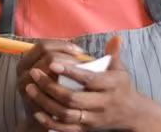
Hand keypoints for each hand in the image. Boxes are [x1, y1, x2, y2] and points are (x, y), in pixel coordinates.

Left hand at [25, 36, 145, 130]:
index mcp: (111, 86)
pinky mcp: (86, 128)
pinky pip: (66, 128)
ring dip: (46, 102)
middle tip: (34, 73)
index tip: (52, 63)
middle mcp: (102, 104)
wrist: (130, 113)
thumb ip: (114, 53)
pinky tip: (37, 111)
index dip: (71, 72)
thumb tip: (115, 38)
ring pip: (66, 114)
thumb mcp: (120, 69)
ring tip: (30, 88)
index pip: (89, 79)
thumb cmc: (120, 86)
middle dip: (51, 86)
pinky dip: (50, 121)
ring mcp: (93, 118)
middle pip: (73, 98)